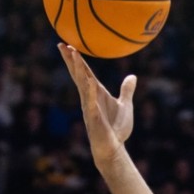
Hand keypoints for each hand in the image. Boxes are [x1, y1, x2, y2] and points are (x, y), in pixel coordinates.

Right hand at [59, 45, 135, 165]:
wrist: (113, 149)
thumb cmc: (117, 129)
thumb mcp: (125, 105)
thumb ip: (126, 90)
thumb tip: (132, 76)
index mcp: (96, 93)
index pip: (84, 72)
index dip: (76, 59)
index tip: (68, 45)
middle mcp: (89, 97)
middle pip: (78, 74)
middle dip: (70, 59)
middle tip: (61, 43)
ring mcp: (89, 107)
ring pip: (82, 83)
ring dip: (77, 68)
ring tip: (72, 53)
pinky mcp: (94, 117)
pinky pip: (91, 101)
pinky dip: (90, 90)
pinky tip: (89, 79)